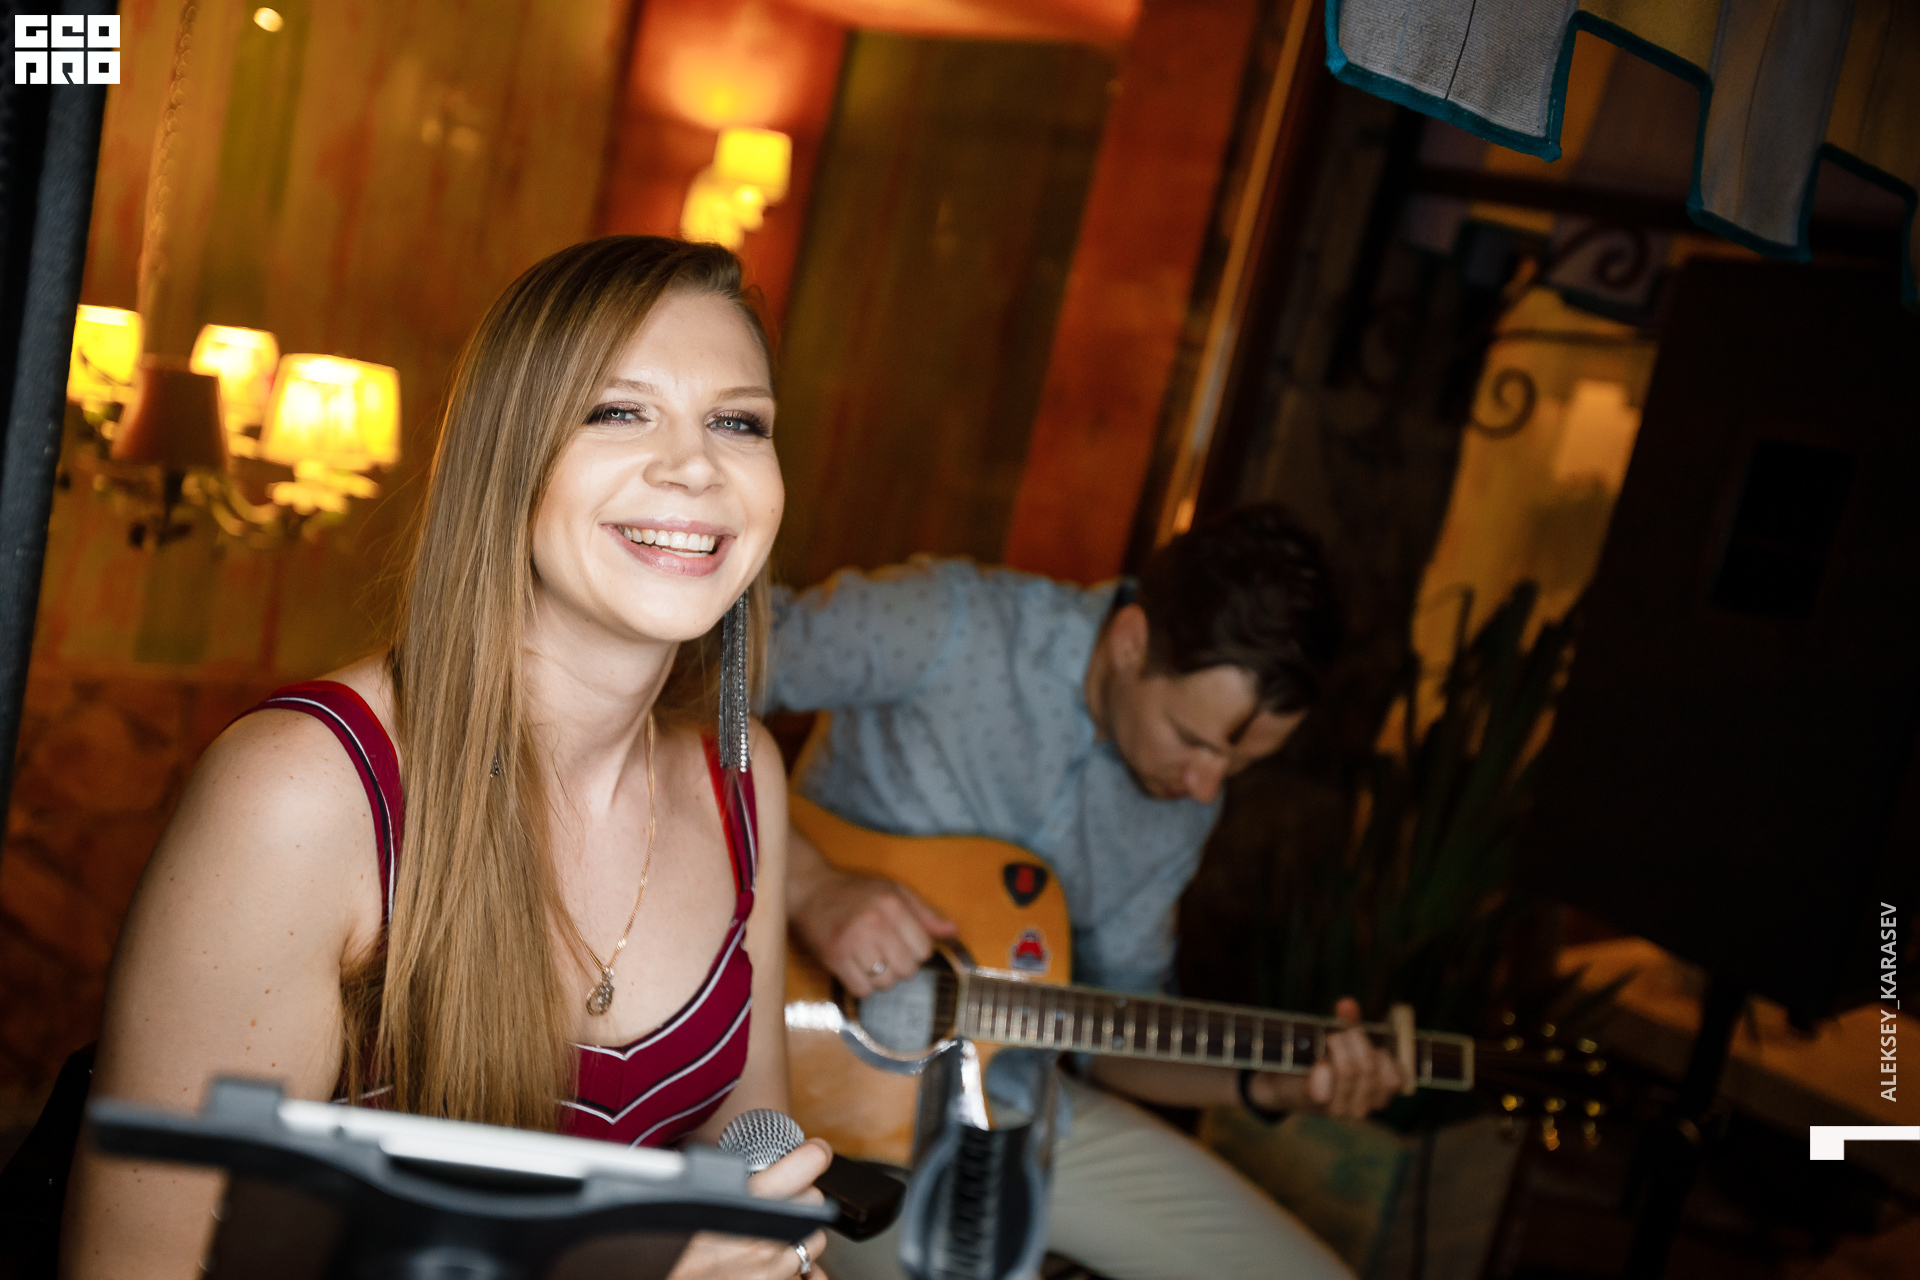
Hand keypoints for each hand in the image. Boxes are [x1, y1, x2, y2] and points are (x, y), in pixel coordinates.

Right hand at [668, 1139, 833, 1278]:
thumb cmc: (671, 1254)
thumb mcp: (691, 1205)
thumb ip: (722, 1184)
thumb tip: (741, 1167)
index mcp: (744, 1207)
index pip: (806, 1165)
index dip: (812, 1155)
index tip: (814, 1152)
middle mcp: (766, 1241)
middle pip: (812, 1202)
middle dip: (798, 1200)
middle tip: (773, 1204)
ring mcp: (776, 1272)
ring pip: (812, 1240)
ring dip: (794, 1238)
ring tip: (761, 1242)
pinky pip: (801, 1274)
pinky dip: (789, 1270)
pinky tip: (762, 1267)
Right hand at [792, 866, 956, 995]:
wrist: (810, 890)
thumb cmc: (856, 892)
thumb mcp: (894, 892)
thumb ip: (924, 913)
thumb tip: (953, 932)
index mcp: (893, 904)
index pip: (924, 949)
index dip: (916, 951)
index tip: (903, 944)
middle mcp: (874, 923)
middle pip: (907, 970)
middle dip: (900, 967)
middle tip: (886, 954)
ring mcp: (852, 941)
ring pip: (885, 983)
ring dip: (881, 978)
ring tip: (870, 960)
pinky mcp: (833, 957)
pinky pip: (861, 990)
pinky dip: (862, 985)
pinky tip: (857, 969)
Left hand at [1247, 997, 1403, 1119]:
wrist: (1284, 1084)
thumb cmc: (1320, 1062)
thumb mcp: (1341, 1043)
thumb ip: (1349, 1025)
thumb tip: (1347, 1004)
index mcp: (1378, 1096)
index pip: (1396, 1079)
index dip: (1383, 1055)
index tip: (1363, 1041)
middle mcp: (1363, 1108)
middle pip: (1370, 1068)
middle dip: (1354, 1041)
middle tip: (1338, 1033)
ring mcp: (1340, 1109)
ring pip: (1350, 1071)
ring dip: (1338, 1047)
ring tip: (1328, 1040)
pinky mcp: (1316, 1104)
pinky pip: (1325, 1086)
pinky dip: (1322, 1070)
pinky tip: (1319, 1064)